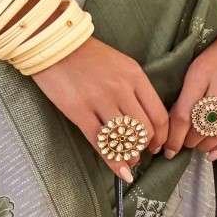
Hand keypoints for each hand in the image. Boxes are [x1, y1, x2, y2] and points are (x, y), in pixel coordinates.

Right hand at [29, 34, 169, 179]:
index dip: (162, 136)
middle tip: (143, 153)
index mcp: (135, 76)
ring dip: (131, 156)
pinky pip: (101, 144)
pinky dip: (113, 162)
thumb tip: (144, 119)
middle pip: (144, 130)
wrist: (54, 44)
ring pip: (125, 139)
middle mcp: (121, 89)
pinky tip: (120, 172)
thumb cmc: (88, 55)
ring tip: (130, 161)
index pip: (158, 114)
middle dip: (147, 147)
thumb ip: (135, 88)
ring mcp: (100, 101)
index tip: (159, 144)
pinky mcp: (79, 112)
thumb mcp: (121, 64)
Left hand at [161, 30, 216, 159]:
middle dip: (189, 141)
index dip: (174, 136)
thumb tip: (173, 125)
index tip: (168, 148)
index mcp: (202, 72)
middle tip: (183, 145)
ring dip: (206, 145)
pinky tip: (216, 154)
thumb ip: (186, 93)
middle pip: (202, 124)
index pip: (184, 112)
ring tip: (199, 148)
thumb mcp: (197, 67)